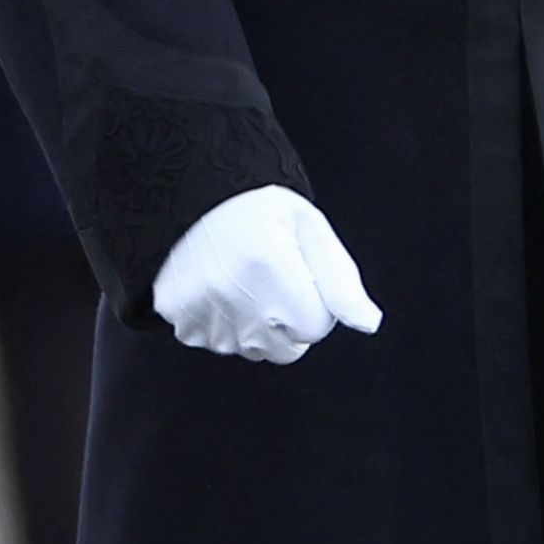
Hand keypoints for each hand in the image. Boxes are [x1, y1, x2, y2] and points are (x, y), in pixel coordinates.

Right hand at [152, 186, 380, 363]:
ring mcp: (199, 307)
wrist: (191, 193)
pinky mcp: (176, 314)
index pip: (315, 328)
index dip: (314, 303)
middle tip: (272, 281)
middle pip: (285, 350)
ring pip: (250, 350)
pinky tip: (217, 290)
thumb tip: (368, 323)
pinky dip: (220, 324)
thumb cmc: (256, 209)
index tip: (298, 275)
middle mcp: (231, 292)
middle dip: (288, 322)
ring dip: (253, 326)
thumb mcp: (310, 229)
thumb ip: (341, 280)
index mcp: (269, 265)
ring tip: (241, 281)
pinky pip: (213, 343)